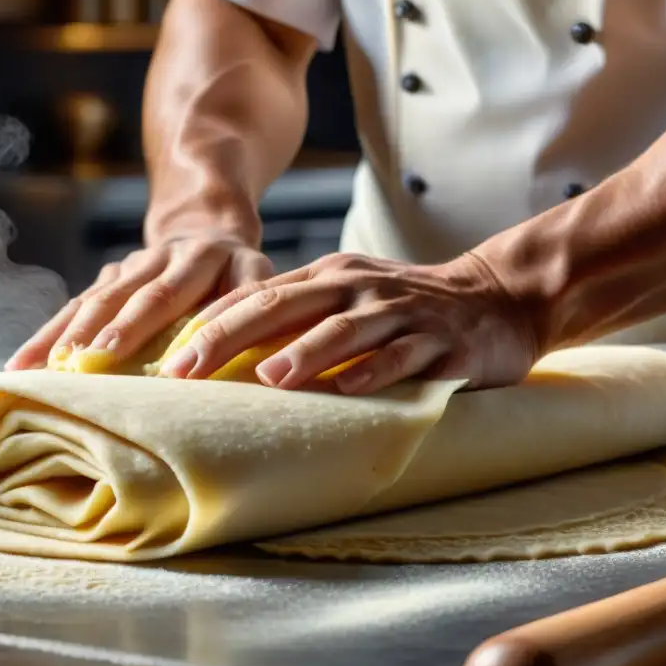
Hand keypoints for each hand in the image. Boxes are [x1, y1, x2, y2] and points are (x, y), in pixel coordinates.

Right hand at [5, 234, 272, 370]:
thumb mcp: (258, 276)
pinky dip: (46, 336)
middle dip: (112, 330)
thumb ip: (254, 305)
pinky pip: (73, 308)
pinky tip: (19, 364)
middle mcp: (163, 259)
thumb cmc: (239, 270)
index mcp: (206, 259)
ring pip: (95, 300)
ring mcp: (129, 267)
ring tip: (40, 369)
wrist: (204, 222)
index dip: (170, 327)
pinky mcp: (107, 280)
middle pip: (134, 296)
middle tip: (91, 362)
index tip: (167, 368)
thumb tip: (256, 350)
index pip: (179, 294)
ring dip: (67, 335)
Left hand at [158, 252, 540, 394]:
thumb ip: (302, 318)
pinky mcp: (443, 342)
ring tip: (267, 379)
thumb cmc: (409, 307)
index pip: (260, 295)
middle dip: (232, 336)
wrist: (498, 296)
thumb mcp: (352, 299)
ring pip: (346, 330)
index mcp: (331, 277)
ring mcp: (403, 313)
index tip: (167, 358)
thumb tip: (230, 354)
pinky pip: (405, 356)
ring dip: (305, 352)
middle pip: (287, 306)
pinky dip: (377, 370)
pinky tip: (350, 388)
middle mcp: (360, 288)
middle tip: (186, 369)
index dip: (212, 323)